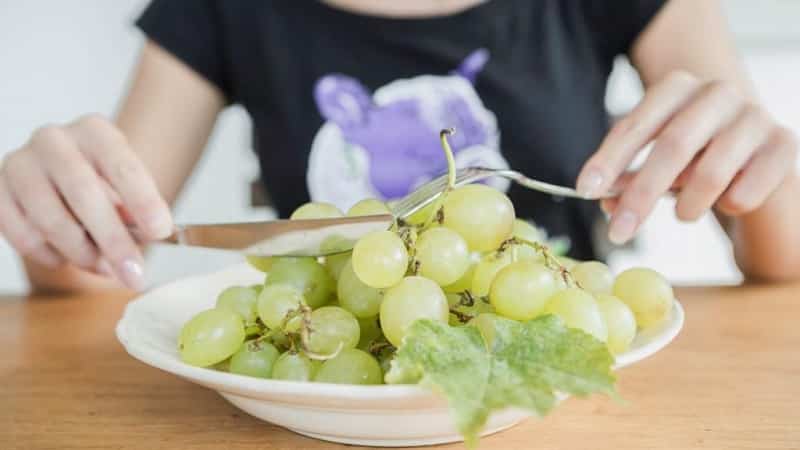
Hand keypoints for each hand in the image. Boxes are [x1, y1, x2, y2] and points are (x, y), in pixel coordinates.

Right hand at [0, 115, 171, 288]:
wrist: (60, 181)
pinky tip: (67, 257)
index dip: (143, 201)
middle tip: (134, 274)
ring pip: (50, 218)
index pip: (122, 166)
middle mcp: (54, 140)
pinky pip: (23, 235)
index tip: (161, 232)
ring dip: (82, 253)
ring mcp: (20, 164)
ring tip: (104, 269)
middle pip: (84, 193)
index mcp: (95, 131)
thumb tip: (150, 234)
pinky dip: (49, 255)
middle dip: (113, 240)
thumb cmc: (102, 186)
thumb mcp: (128, 190)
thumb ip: (137, 211)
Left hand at [577, 71, 798, 243]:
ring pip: (712, 170)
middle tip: (620, 231)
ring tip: (682, 215)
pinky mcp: (784, 144)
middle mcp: (717, 92)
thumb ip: (630, 179)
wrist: (757, 156)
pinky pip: (747, 189)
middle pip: (672, 146)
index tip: (586, 191)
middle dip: (642, 194)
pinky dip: (728, 206)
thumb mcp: (657, 164)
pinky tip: (727, 202)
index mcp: (676, 88)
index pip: (635, 125)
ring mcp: (754, 115)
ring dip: (688, 205)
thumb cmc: (696, 157)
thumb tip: (604, 200)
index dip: (609, 160)